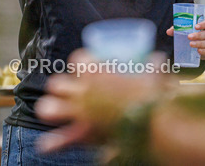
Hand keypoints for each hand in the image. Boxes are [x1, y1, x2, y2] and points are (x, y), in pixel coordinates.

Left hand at [35, 50, 168, 152]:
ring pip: (49, 107)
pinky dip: (53, 144)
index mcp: (96, 71)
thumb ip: (152, 65)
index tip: (88, 70)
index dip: (80, 64)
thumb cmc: (155, 96)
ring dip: (51, 109)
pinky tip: (46, 146)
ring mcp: (80, 112)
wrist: (155, 122)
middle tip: (73, 93)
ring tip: (54, 112)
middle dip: (61, 87)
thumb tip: (159, 58)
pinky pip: (61, 139)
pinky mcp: (84, 134)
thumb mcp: (153, 74)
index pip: (77, 59)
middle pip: (57, 83)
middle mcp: (82, 90)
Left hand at [165, 18, 204, 59]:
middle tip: (189, 37)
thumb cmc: (191, 35)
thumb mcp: (184, 31)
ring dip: (200, 43)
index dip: (203, 24)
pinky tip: (198, 51)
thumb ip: (177, 29)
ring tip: (191, 44)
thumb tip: (168, 31)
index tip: (195, 26)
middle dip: (199, 35)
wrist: (196, 47)